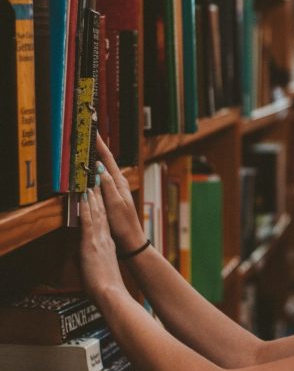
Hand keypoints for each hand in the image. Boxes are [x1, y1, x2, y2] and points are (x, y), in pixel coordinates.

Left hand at [80, 189, 127, 303]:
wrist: (111, 294)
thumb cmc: (107, 289)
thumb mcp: (101, 271)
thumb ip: (94, 262)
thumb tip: (86, 262)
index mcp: (108, 246)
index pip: (104, 223)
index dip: (102, 208)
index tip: (99, 196)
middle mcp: (105, 240)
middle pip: (102, 214)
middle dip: (99, 197)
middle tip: (96, 182)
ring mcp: (99, 241)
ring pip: (96, 214)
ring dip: (93, 197)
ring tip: (91, 183)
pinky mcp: (91, 244)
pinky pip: (89, 221)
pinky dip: (87, 208)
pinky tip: (84, 197)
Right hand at [95, 134, 146, 252]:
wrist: (131, 240)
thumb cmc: (124, 224)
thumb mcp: (115, 204)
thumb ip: (107, 186)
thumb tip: (99, 168)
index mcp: (120, 182)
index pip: (107, 159)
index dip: (99, 143)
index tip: (92, 130)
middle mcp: (118, 183)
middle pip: (105, 160)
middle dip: (96, 145)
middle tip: (86, 132)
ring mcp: (115, 189)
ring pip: (102, 168)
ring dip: (95, 156)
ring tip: (85, 144)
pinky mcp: (111, 196)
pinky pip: (100, 178)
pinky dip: (94, 170)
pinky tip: (89, 169)